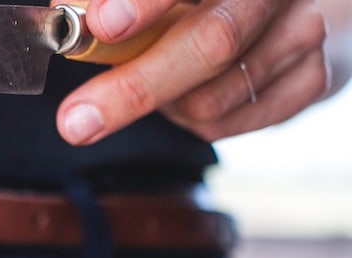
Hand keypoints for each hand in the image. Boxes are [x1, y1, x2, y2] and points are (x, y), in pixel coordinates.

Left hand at [53, 0, 330, 144]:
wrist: (286, 9)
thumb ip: (112, 1)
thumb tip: (66, 9)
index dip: (147, 2)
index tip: (101, 24)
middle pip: (212, 43)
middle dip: (134, 87)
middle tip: (77, 120)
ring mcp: (302, 34)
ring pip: (212, 98)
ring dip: (163, 103)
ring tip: (150, 81)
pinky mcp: (312, 80)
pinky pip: (228, 123)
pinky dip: (190, 120)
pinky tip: (185, 95)